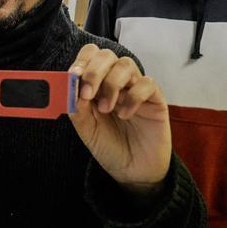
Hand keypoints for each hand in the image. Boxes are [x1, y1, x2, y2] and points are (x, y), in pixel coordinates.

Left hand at [68, 44, 171, 191]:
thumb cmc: (109, 147)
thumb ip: (77, 107)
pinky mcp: (155, 99)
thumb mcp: (86, 129)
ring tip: (106, 109)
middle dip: (94, 71)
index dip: (81, 61)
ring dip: (111, 84)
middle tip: (88, 94)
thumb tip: (71, 85)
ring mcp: (136, 89)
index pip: (90, 56)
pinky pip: (147, 83)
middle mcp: (116, 82)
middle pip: (107, 55)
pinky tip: (125, 115)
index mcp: (96, 84)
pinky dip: (133, 96)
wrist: (132, 172)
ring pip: (126, 64)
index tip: (73, 77)